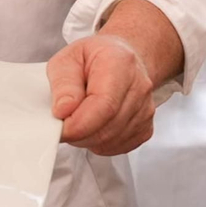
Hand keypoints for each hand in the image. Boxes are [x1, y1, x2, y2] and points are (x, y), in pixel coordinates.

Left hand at [46, 33, 155, 156]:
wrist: (120, 59)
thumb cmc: (93, 59)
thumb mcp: (67, 59)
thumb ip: (63, 84)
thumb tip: (63, 110)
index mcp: (120, 63)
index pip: (104, 105)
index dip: (79, 124)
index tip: (60, 127)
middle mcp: (139, 86)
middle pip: (107, 128)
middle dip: (78, 133)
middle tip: (64, 121)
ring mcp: (145, 109)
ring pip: (111, 141)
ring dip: (87, 138)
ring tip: (79, 118)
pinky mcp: (145, 128)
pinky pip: (117, 147)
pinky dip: (100, 143)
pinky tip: (95, 124)